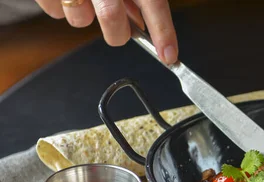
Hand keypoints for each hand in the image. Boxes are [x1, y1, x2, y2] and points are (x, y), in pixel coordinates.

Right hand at [35, 0, 177, 63]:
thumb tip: (140, 24)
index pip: (153, 4)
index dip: (163, 33)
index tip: (169, 56)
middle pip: (111, 20)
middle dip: (117, 33)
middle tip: (118, 27)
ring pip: (80, 19)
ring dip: (84, 15)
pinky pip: (55, 12)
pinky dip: (62, 7)